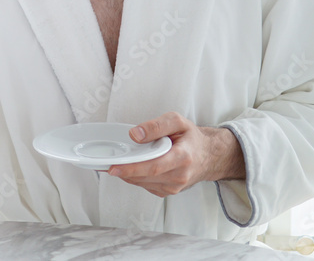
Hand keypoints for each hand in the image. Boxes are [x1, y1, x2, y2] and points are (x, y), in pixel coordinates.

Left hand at [106, 112, 245, 196]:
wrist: (208, 156)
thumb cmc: (191, 137)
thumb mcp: (177, 121)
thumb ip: (156, 125)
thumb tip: (135, 134)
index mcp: (183, 157)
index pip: (154, 166)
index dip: (132, 168)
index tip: (113, 167)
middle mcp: (179, 176)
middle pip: (146, 176)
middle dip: (124, 171)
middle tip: (105, 165)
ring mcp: (175, 186)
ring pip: (143, 183)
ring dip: (127, 175)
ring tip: (114, 163)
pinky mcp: (169, 191)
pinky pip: (146, 185)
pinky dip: (135, 178)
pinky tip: (129, 168)